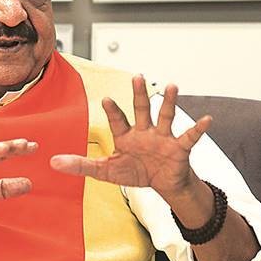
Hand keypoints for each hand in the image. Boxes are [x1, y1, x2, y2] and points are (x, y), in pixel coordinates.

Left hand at [50, 75, 210, 197]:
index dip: (112, 111)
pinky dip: (198, 128)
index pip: (118, 121)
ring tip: (172, 86)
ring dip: (169, 102)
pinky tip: (207, 119)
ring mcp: (163, 138)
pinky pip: (189, 136)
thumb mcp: (106, 171)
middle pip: (141, 110)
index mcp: (126, 136)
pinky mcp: (179, 148)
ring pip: (165, 117)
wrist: (162, 184)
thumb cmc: (135, 172)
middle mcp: (144, 132)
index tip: (106, 99)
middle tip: (137, 76)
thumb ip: (81, 165)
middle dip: (138, 94)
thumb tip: (53, 162)